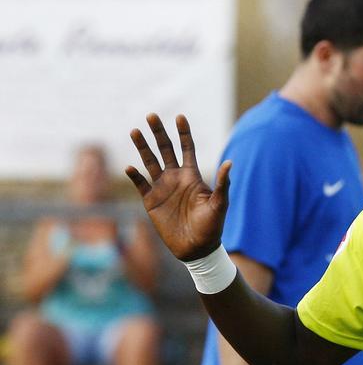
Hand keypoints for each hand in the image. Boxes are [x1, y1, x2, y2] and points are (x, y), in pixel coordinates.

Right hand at [126, 113, 231, 261]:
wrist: (197, 249)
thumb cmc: (212, 227)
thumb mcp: (220, 205)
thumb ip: (222, 184)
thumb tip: (230, 163)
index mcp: (192, 176)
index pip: (187, 149)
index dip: (184, 134)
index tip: (180, 117)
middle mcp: (175, 178)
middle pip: (165, 150)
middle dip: (159, 133)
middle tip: (152, 115)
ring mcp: (162, 188)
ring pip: (150, 162)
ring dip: (142, 147)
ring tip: (135, 131)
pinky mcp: (151, 201)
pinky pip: (140, 184)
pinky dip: (135, 175)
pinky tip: (129, 167)